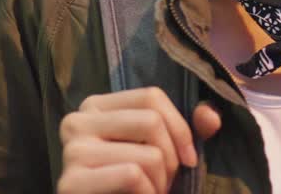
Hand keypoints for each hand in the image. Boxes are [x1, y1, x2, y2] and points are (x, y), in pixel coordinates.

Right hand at [57, 87, 221, 193]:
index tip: (189, 159)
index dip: (180, 128)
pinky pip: (131, 175)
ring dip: (160, 184)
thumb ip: (185, 132)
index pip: (151, 96)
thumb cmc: (134, 187)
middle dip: (170, 160)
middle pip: (150, 122)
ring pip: (147, 154)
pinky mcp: (70, 182)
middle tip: (164, 184)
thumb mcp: (161, 153)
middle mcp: (76, 121)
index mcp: (96, 106)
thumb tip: (210, 116)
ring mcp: (71, 152)